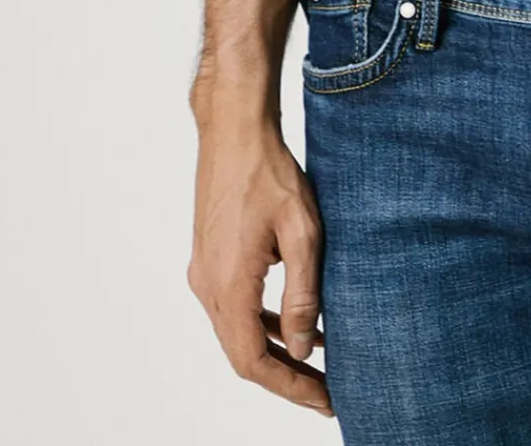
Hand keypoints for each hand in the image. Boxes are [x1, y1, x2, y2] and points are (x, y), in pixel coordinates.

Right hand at [187, 114, 332, 416]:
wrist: (234, 130)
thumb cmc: (270, 172)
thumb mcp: (301, 232)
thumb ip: (302, 294)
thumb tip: (304, 348)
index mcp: (228, 286)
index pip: (254, 362)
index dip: (290, 388)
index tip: (325, 400)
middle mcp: (208, 286)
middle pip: (243, 355)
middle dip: (285, 377)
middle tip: (325, 392)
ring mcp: (204, 272)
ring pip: (237, 332)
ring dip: (274, 351)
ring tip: (317, 363)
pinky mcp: (209, 258)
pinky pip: (234, 306)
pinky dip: (262, 323)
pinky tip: (294, 321)